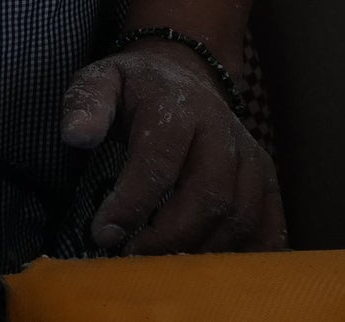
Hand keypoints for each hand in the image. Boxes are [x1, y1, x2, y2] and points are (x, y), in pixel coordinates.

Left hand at [61, 42, 284, 253]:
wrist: (184, 75)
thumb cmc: (135, 88)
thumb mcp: (102, 80)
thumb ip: (85, 104)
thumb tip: (75, 137)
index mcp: (178, 107)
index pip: (158, 162)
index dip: (131, 203)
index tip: (103, 234)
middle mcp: (222, 132)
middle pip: (209, 195)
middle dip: (170, 236)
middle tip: (133, 257)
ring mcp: (250, 156)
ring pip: (240, 215)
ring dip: (204, 249)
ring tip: (164, 266)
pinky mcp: (266, 178)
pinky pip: (269, 223)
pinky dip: (249, 253)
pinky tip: (214, 269)